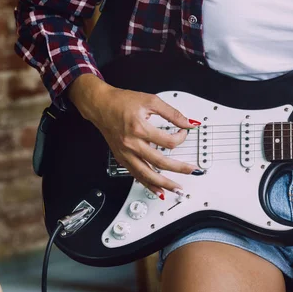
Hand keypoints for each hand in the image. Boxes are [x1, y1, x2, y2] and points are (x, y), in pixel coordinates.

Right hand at [68, 75, 201, 198]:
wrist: (100, 105)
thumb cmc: (122, 102)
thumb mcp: (151, 101)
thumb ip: (172, 113)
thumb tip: (189, 123)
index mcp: (139, 128)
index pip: (168, 141)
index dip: (181, 138)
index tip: (184, 133)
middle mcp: (131, 144)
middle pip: (160, 162)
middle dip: (179, 168)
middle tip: (192, 171)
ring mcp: (125, 153)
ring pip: (147, 174)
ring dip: (163, 184)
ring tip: (176, 189)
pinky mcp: (122, 158)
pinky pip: (136, 175)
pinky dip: (148, 184)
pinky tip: (157, 190)